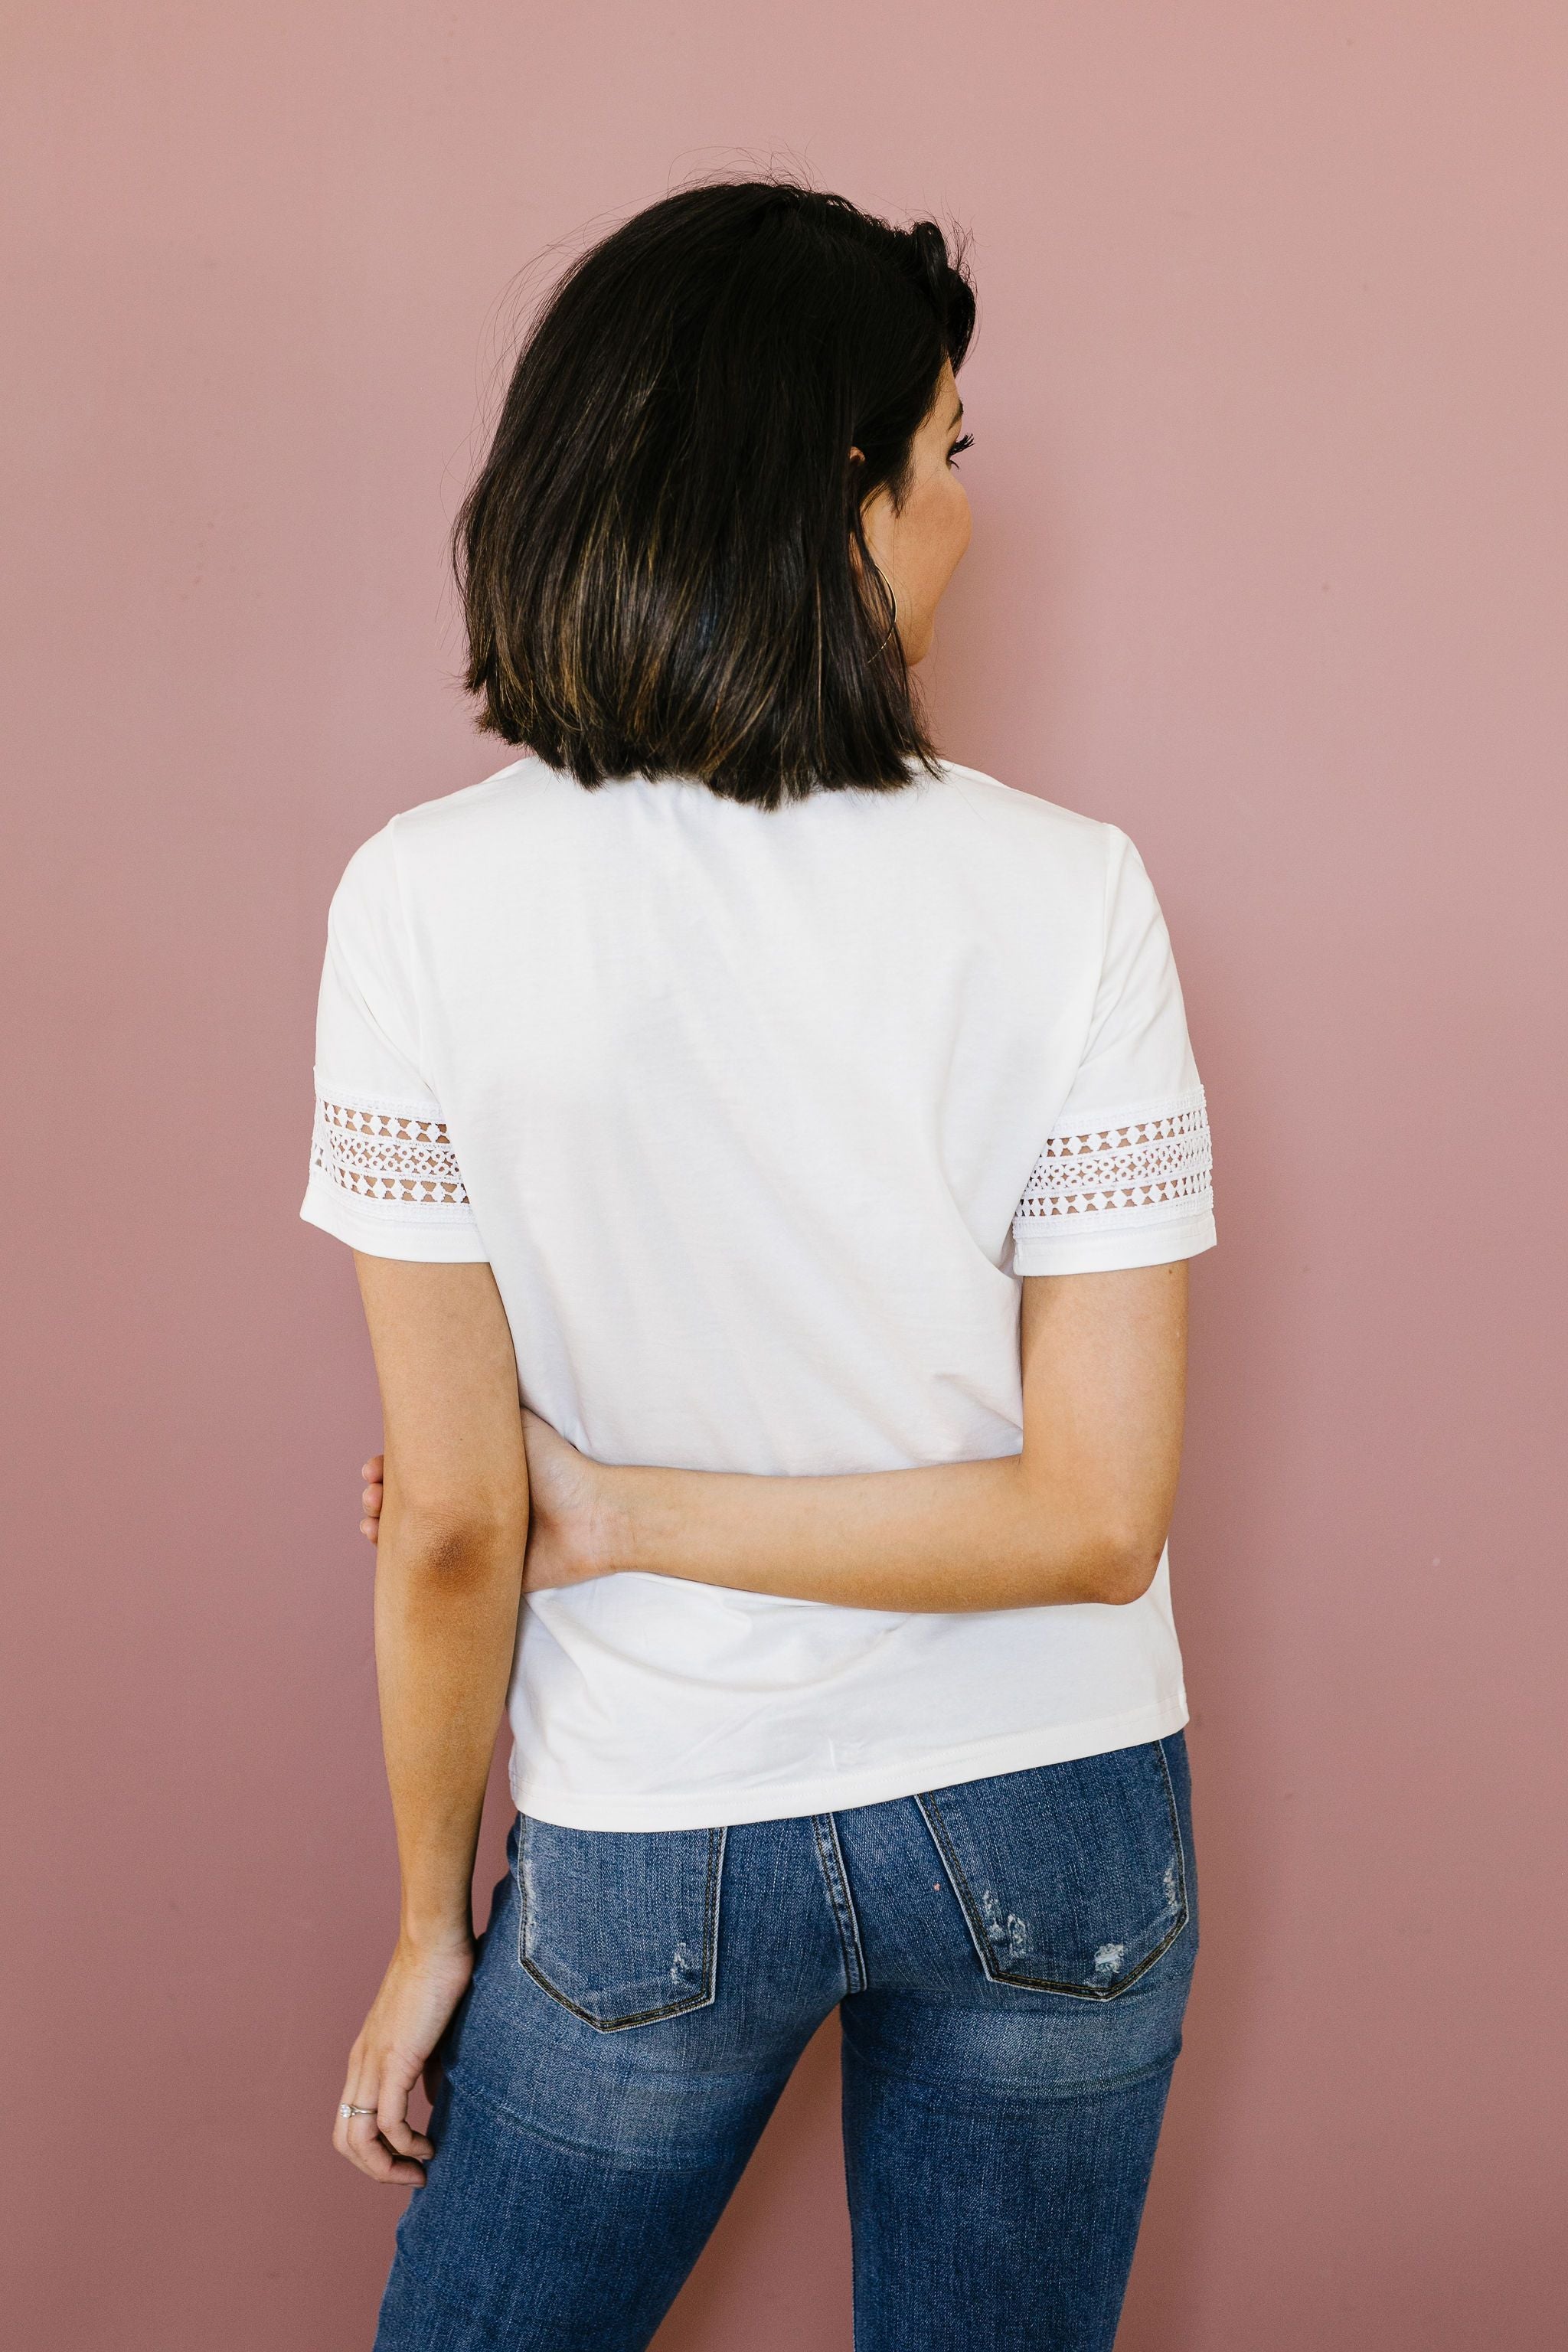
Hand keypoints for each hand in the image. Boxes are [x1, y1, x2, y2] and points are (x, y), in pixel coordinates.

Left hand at [333, 1935, 473, 2183]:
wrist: (435, 1941)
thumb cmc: (438, 1977)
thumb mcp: (428, 2034)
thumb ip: (424, 2070)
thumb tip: (429, 2101)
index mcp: (365, 2057)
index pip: (349, 2121)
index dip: (373, 2152)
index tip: (409, 2159)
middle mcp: (361, 2064)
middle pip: (344, 2141)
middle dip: (376, 2170)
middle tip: (411, 2175)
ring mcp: (374, 2063)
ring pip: (358, 2139)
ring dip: (387, 2167)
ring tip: (419, 2170)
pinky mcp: (396, 2060)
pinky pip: (389, 2121)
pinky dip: (406, 2144)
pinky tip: (428, 2144)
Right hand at [358, 1420, 612, 1587]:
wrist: (589, 1517)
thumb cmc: (557, 1468)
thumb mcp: (515, 1425)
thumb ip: (478, 1410)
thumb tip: (436, 1382)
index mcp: (475, 1471)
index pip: (422, 1466)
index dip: (391, 1466)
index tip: (373, 1467)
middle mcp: (470, 1504)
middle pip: (412, 1498)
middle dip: (380, 1494)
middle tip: (371, 1491)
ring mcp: (472, 1539)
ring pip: (413, 1531)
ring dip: (382, 1522)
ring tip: (371, 1514)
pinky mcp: (478, 1572)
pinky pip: (430, 1565)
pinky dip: (398, 1555)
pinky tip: (378, 1541)